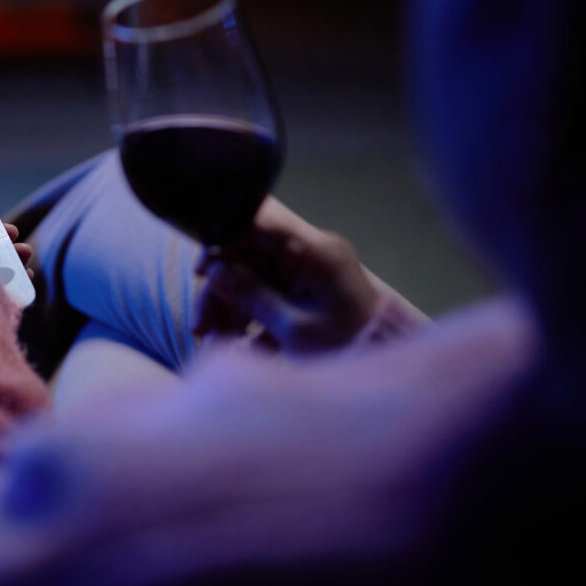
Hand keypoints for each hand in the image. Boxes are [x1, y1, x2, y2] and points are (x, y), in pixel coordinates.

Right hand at [193, 197, 379, 355]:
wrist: (386, 363)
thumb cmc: (349, 348)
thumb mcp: (295, 329)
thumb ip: (253, 297)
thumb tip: (215, 272)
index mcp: (312, 250)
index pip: (257, 221)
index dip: (222, 238)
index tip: (202, 270)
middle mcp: (309, 252)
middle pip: (247, 256)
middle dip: (220, 290)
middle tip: (200, 327)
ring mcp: (308, 271)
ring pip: (252, 277)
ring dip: (230, 309)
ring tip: (214, 344)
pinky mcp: (307, 290)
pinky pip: (267, 293)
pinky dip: (250, 318)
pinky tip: (238, 346)